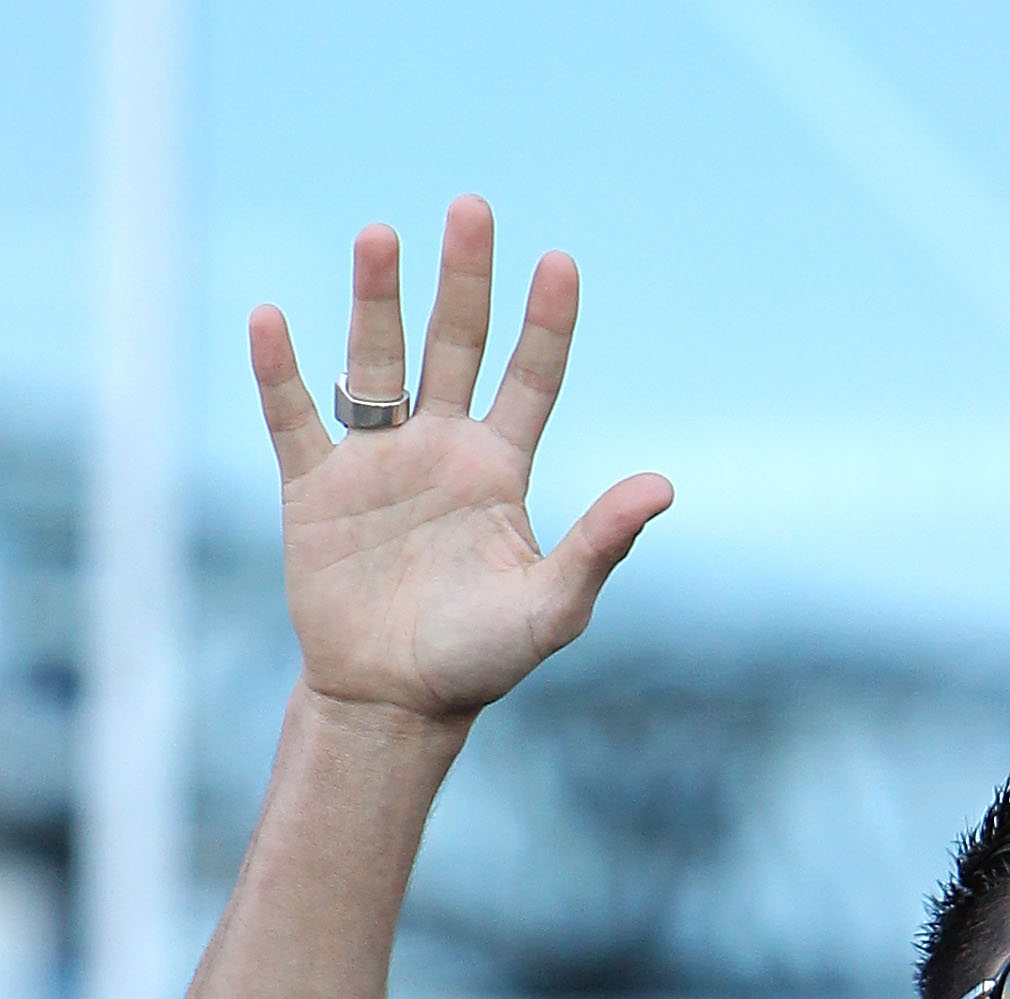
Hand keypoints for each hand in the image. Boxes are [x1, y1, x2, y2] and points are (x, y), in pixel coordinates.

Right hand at [249, 196, 671, 726]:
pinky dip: (280, 373)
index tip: (560, 260)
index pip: (530, 379)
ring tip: (379, 235)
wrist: (394, 704)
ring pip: (375, 361)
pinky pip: (294, 418)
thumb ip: (601, 545)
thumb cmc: (479, 661)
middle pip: (453, 345)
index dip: (546, 323)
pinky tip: (272, 320)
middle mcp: (439, 449)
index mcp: (498, 470)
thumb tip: (663, 487)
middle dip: (462, 280)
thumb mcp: (551, 609)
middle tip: (471, 208)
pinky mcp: (314, 487)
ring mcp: (375, 462)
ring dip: (376, 300)